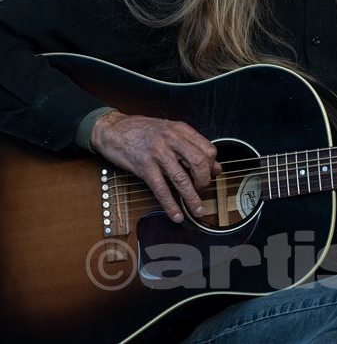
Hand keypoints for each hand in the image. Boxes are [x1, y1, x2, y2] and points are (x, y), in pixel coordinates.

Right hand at [91, 111, 220, 222]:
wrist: (113, 129)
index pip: (207, 149)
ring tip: (198, 210)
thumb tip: (216, 168)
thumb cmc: (143, 131)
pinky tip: (176, 214)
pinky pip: (161, 189)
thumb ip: (193, 147)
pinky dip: (170, 205)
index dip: (212, 165)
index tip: (211, 175)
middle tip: (202, 190)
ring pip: (181, 179)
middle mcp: (171, 140)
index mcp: (181, 130)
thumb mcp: (171, 132)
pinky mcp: (144, 167)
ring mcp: (157, 153)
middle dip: (204, 181)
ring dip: (192, 198)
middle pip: (199, 163)